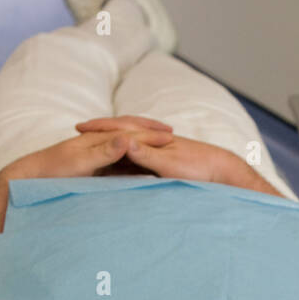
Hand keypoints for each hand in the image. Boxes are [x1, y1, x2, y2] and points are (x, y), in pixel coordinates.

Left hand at [6, 118, 174, 180]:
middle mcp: (98, 140)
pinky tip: (137, 159)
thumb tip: (128, 138)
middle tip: (170, 132)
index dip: (151, 134)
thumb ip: (106, 151)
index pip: (132, 133)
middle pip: (130, 130)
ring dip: (142, 139)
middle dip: (149, 129)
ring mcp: (95, 149)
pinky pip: (117, 154)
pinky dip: (131, 153)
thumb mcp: (82, 162)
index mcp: (100, 138)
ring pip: (125, 141)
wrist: (33, 175)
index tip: (171, 137)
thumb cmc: (55, 170)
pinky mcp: (92, 161)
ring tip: (158, 141)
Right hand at [75, 120, 242, 184]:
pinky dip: (122, 158)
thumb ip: (146, 153)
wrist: (221, 171)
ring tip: (90, 147)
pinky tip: (115, 165)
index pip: (117, 128)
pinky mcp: (163, 161)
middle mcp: (152, 141)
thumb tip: (124, 140)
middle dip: (99, 133)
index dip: (97, 128)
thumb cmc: (197, 168)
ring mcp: (157, 150)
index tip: (77, 128)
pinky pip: (136, 158)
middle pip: (119, 134)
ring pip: (127, 146)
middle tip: (78, 133)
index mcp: (150, 139)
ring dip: (109, 145)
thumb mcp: (169, 163)